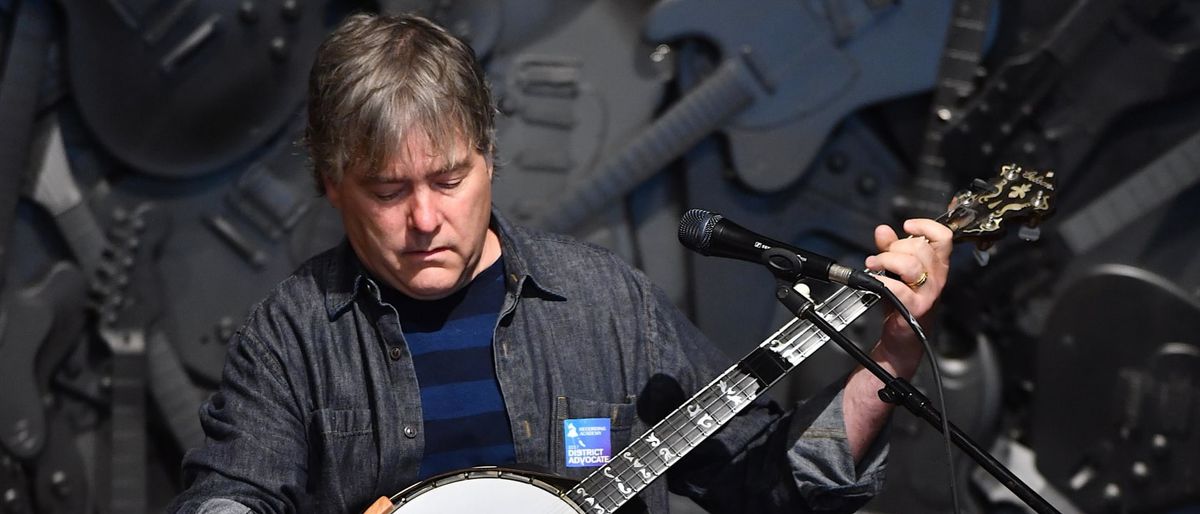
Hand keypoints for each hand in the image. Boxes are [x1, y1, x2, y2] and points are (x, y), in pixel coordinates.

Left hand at [862, 219, 952, 375]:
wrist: (903, 336)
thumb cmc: (902, 302)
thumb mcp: (895, 270)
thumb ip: (890, 248)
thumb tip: (883, 230)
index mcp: (936, 264)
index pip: (943, 237)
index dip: (926, 226)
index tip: (908, 226)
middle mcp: (937, 277)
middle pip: (921, 247)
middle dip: (895, 246)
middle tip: (882, 256)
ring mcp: (929, 292)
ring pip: (911, 264)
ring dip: (886, 261)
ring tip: (873, 265)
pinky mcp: (916, 307)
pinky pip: (899, 288)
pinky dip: (883, 281)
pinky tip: (875, 280)